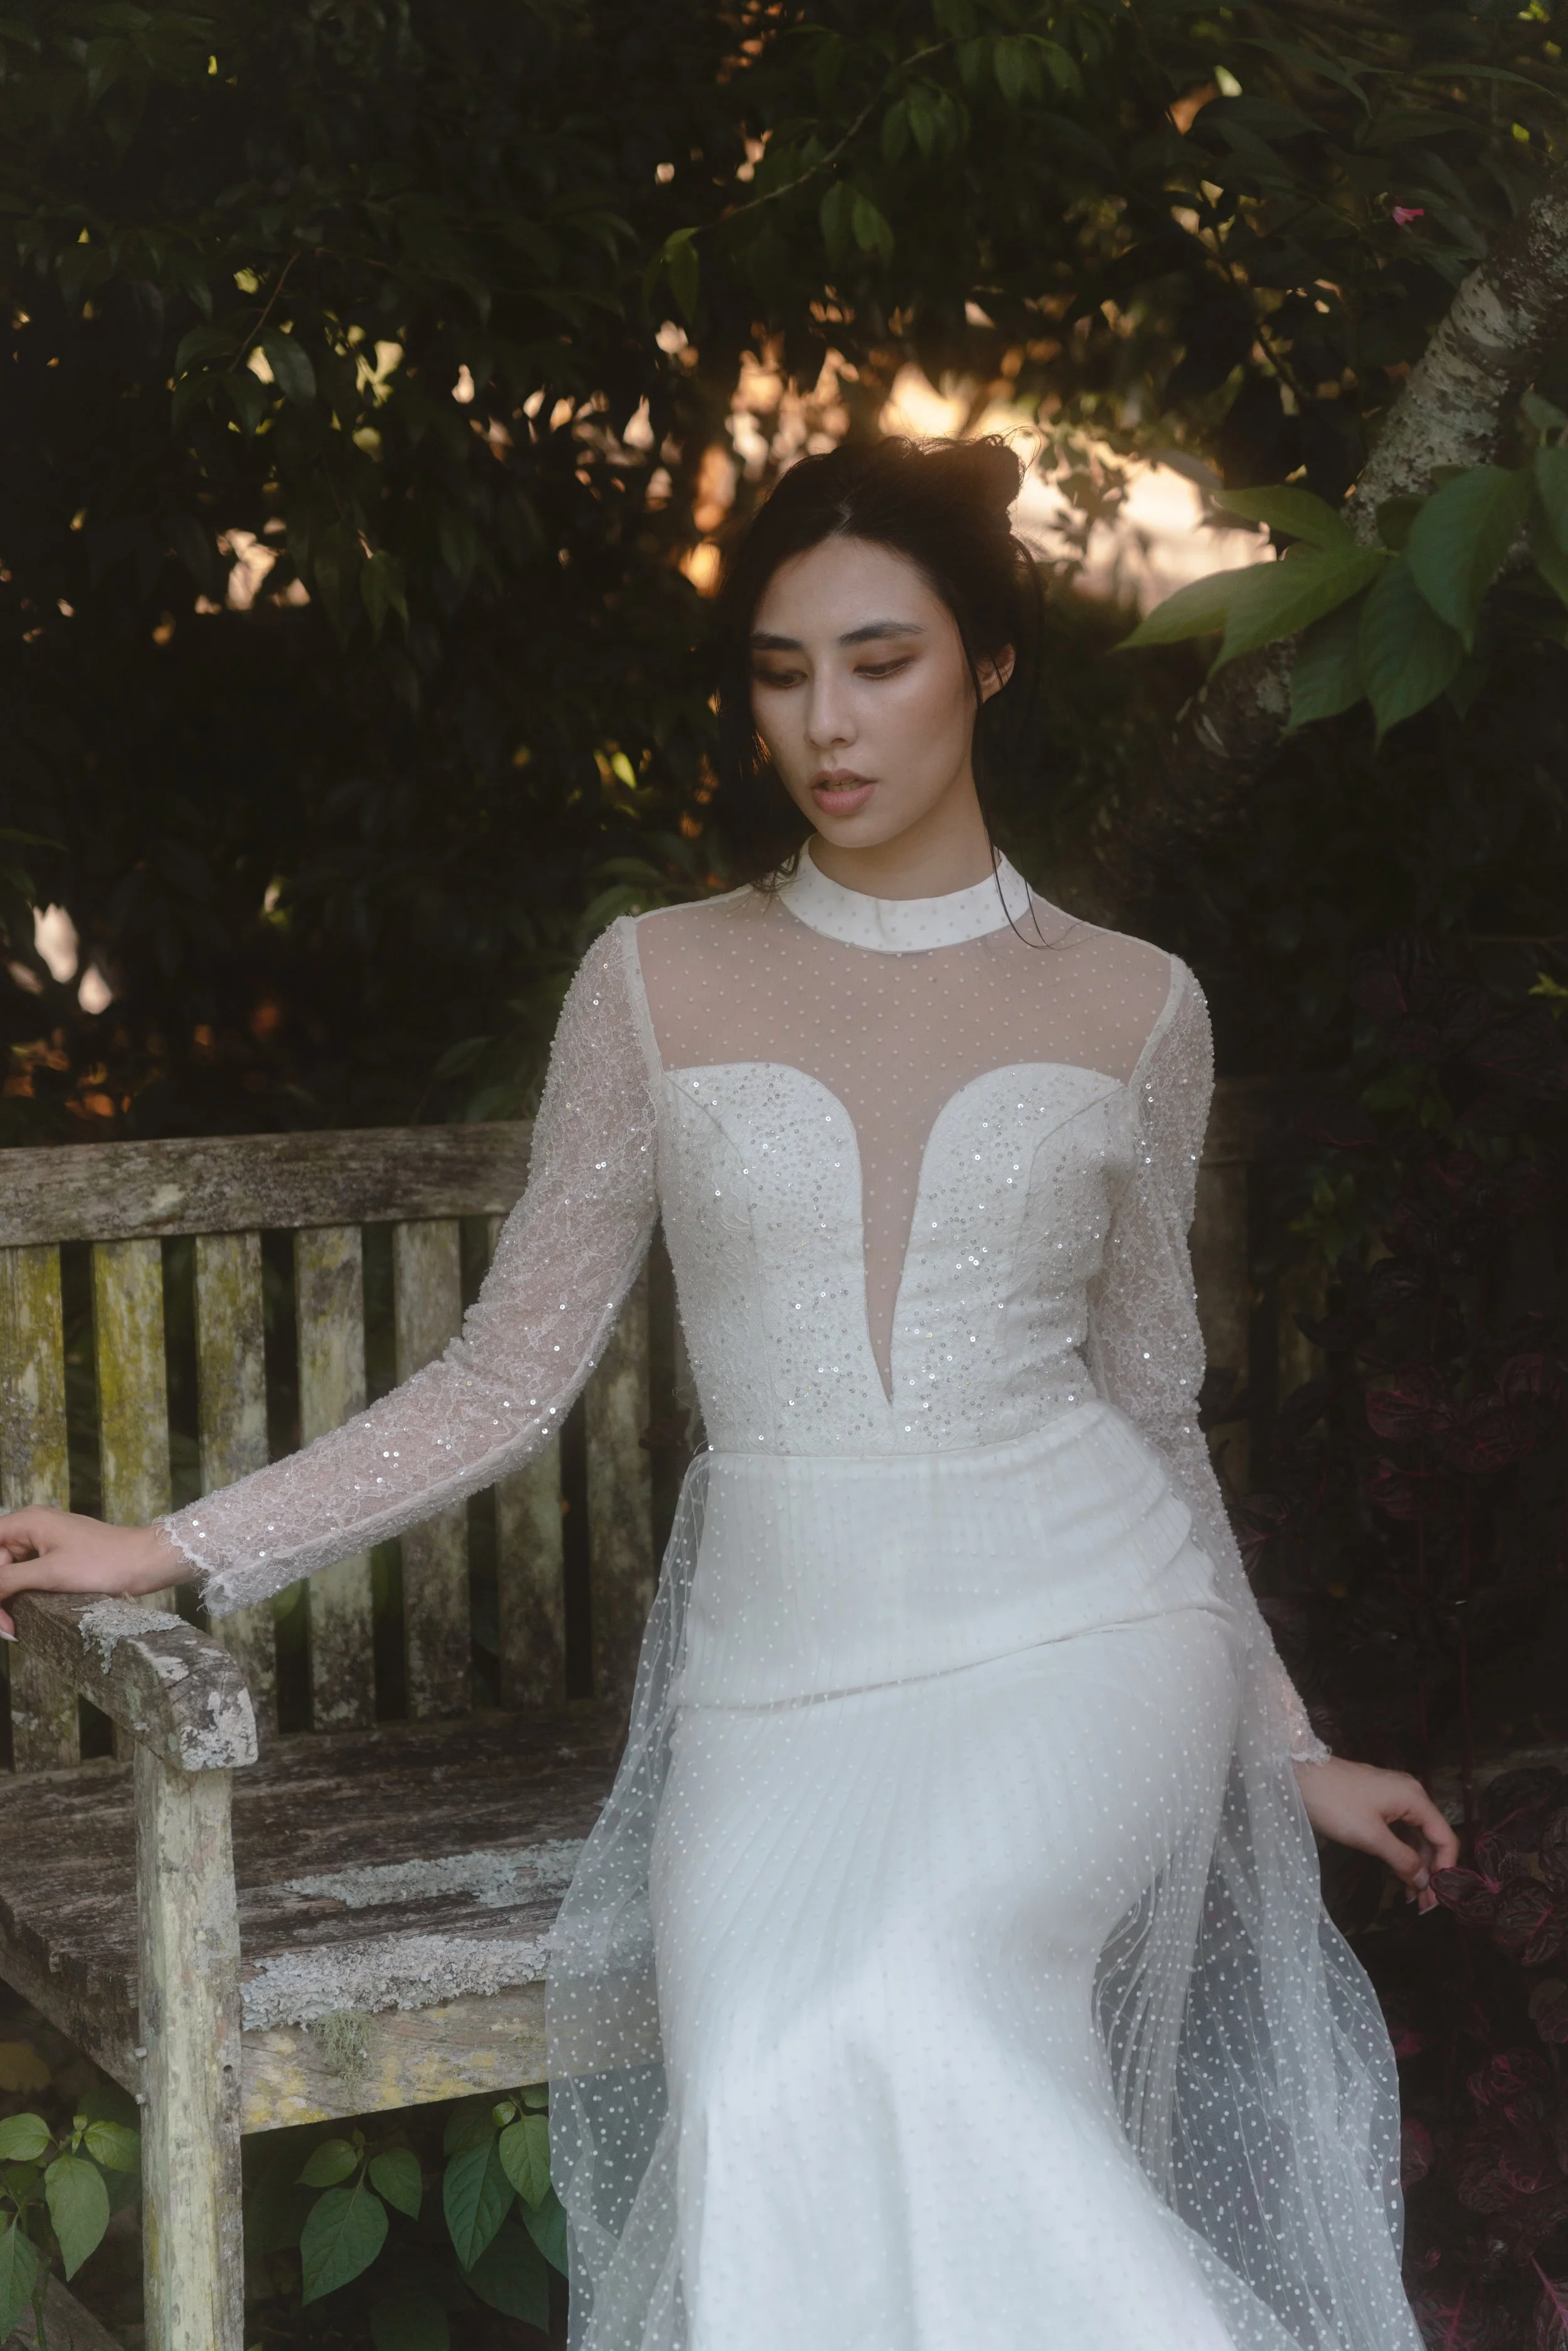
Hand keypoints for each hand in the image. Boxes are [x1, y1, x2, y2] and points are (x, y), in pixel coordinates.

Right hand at [0, 1507, 185, 1638]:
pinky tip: (22, 1617)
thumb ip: (7, 1580)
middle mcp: (32, 1528)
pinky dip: (22, 1596)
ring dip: (7, 1599)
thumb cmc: (103, 1562)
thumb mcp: (49, 1573)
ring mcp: (44, 1543)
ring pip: (9, 1573)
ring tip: (12, 1627)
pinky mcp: (56, 1559)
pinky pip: (26, 1576)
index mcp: (27, 1522)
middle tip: (6, 1627)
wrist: (145, 1564)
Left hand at [1293, 1755, 1458, 1911]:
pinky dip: (1401, 1853)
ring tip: (1413, 1897)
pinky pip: (1399, 1830)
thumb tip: (1424, 1882)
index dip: (1446, 1869)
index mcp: (1415, 1798)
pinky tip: (1400, 1875)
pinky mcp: (1377, 1802)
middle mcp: (1410, 1795)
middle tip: (1425, 1904)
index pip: (1445, 1837)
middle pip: (1432, 1837)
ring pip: (1414, 1836)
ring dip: (1416, 1865)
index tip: (1438, 1898)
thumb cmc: (1335, 1804)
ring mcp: (1393, 1797)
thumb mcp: (1370, 1836)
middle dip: (1431, 1871)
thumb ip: (1402, 1859)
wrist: (1296, 1775)